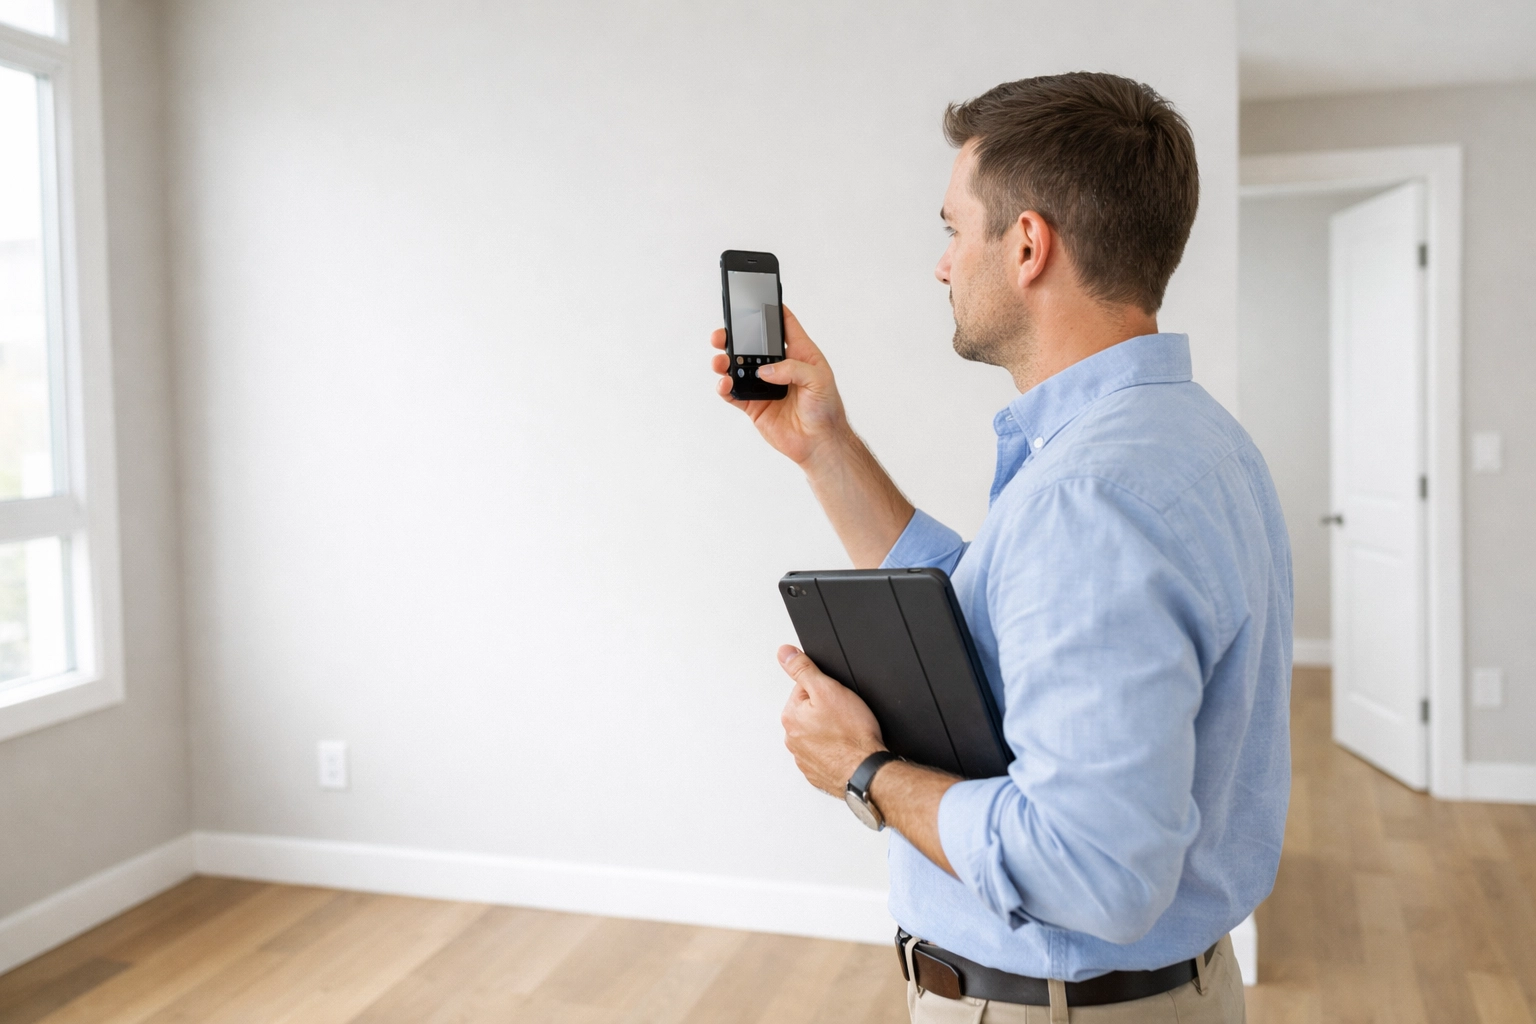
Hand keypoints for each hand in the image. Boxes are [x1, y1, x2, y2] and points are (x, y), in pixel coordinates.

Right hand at [711, 307, 852, 467]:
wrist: (820, 444)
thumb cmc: (827, 410)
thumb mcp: (819, 380)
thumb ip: (793, 369)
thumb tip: (764, 371)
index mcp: (799, 354)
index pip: (784, 325)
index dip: (772, 310)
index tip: (757, 298)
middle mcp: (779, 367)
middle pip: (752, 344)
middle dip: (735, 336)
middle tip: (723, 335)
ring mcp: (764, 385)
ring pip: (737, 367)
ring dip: (725, 361)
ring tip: (721, 361)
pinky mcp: (754, 405)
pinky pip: (733, 393)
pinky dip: (725, 387)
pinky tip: (724, 384)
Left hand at [777, 644, 884, 795]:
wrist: (866, 770)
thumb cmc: (851, 735)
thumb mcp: (827, 689)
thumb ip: (803, 668)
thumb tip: (785, 653)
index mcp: (791, 715)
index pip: (805, 689)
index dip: (826, 690)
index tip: (839, 699)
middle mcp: (792, 738)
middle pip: (811, 712)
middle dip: (828, 711)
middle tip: (846, 717)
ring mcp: (804, 757)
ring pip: (818, 733)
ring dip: (831, 731)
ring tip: (848, 733)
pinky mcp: (817, 772)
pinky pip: (825, 754)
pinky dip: (835, 750)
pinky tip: (847, 748)